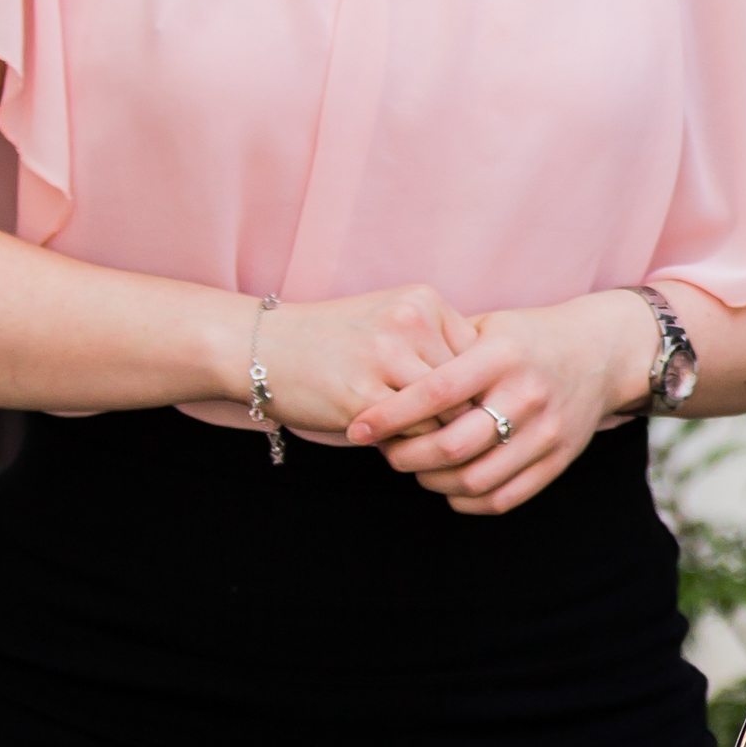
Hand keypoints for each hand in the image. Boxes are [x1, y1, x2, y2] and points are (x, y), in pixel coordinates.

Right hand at [251, 285, 476, 434]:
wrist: (259, 346)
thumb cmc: (332, 342)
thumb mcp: (391, 321)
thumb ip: (436, 345)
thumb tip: (486, 396)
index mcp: (425, 300)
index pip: (479, 358)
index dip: (474, 391)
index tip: (462, 412)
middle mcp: (410, 322)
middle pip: (468, 387)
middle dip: (462, 418)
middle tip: (452, 440)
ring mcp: (386, 356)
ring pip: (445, 413)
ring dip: (437, 436)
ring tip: (423, 445)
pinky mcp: (363, 394)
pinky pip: (413, 432)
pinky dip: (409, 445)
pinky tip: (392, 444)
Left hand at [355, 291, 659, 514]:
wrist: (602, 353)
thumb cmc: (528, 339)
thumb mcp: (489, 327)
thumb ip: (441, 348)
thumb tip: (379, 372)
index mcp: (503, 356)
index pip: (436, 391)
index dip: (392, 413)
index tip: (359, 426)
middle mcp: (528, 394)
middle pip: (453, 445)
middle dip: (407, 456)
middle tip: (386, 451)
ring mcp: (547, 431)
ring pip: (475, 479)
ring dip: (433, 482)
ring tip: (416, 468)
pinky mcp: (559, 460)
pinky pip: (503, 498)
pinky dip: (466, 501)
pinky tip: (449, 486)